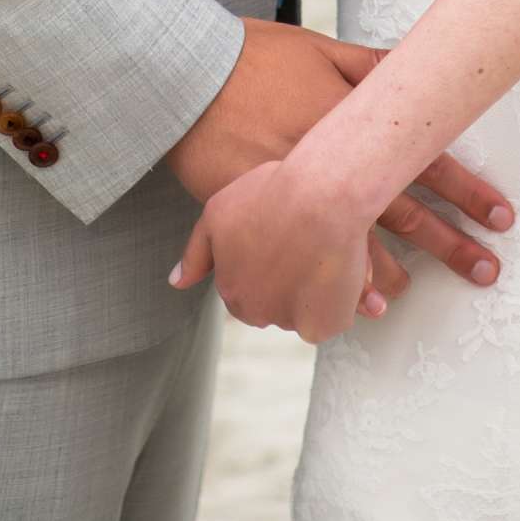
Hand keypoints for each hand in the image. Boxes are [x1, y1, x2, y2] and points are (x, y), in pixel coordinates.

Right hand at [165, 21, 512, 312]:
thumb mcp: (319, 50)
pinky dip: (333, 283)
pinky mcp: (261, 214)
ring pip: (356, 245)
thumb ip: (369, 65)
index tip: (500, 215)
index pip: (424, 159)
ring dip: (391, 274)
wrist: (190, 75)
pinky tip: (355, 304)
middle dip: (449, 242)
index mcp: (352, 123)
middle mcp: (331, 164)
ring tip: (415, 298)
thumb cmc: (257, 57)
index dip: (466, 190)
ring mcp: (296, 194)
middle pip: (402, 211)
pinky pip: (305, 256)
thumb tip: (414, 64)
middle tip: (485, 268)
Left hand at [170, 155, 373, 343]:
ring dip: (315, 288)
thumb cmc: (272, 193)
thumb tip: (176, 283)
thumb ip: (196, 252)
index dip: (266, 262)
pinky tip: (343, 266)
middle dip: (288, 280)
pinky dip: (340, 298)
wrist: (322, 195)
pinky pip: (332, 316)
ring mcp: (288, 321)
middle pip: (274, 303)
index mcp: (231, 288)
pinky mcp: (322, 326)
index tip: (282, 237)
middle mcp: (255, 312)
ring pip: (305, 309)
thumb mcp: (219, 212)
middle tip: (306, 241)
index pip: (246, 289)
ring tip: (326, 246)